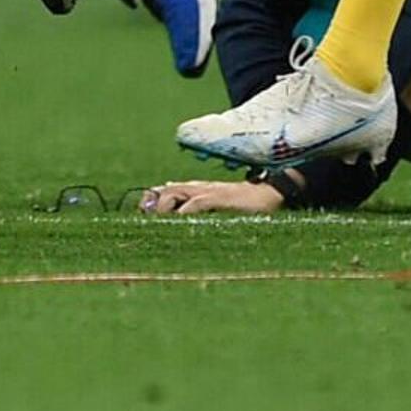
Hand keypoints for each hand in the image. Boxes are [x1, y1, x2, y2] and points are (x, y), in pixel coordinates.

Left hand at [138, 179, 282, 216]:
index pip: (167, 190)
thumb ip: (201, 208)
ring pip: (176, 193)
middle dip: (151, 204)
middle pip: (167, 190)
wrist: (271, 194)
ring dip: (163, 208)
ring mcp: (209, 192)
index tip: (140, 212)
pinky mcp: (220, 199)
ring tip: (156, 223)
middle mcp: (199, 188)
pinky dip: (185, 212)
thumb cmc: (245, 204)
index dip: (151, 199)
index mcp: (197, 190)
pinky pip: (196, 203)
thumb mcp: (219, 207)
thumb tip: (179, 215)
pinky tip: (178, 221)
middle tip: (142, 219)